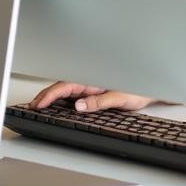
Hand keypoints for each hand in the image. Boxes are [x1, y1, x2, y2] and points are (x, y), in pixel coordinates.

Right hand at [31, 81, 152, 112]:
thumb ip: (100, 101)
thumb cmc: (140, 89)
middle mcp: (91, 80)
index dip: (50, 95)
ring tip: (39, 105)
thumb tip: (79, 106)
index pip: (66, 86)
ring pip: (67, 89)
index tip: (38, 104)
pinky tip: (56, 104)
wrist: (153, 87)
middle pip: (63, 86)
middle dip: (46, 95)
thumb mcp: (121, 97)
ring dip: (52, 96)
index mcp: (94, 79)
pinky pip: (74, 92)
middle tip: (32, 107)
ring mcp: (92, 84)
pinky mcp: (95, 90)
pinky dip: (62, 97)